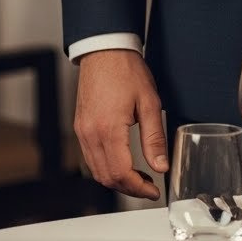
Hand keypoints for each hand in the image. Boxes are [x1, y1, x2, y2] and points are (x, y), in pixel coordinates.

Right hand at [75, 50, 168, 200]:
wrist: (104, 50)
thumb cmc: (127, 70)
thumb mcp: (149, 102)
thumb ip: (154, 138)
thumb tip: (161, 166)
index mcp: (108, 129)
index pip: (121, 173)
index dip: (138, 188)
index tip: (153, 190)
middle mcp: (90, 134)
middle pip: (107, 177)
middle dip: (129, 188)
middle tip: (149, 186)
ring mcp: (82, 131)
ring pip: (96, 171)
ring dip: (117, 180)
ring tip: (139, 176)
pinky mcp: (80, 127)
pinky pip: (90, 158)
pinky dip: (106, 167)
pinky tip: (122, 162)